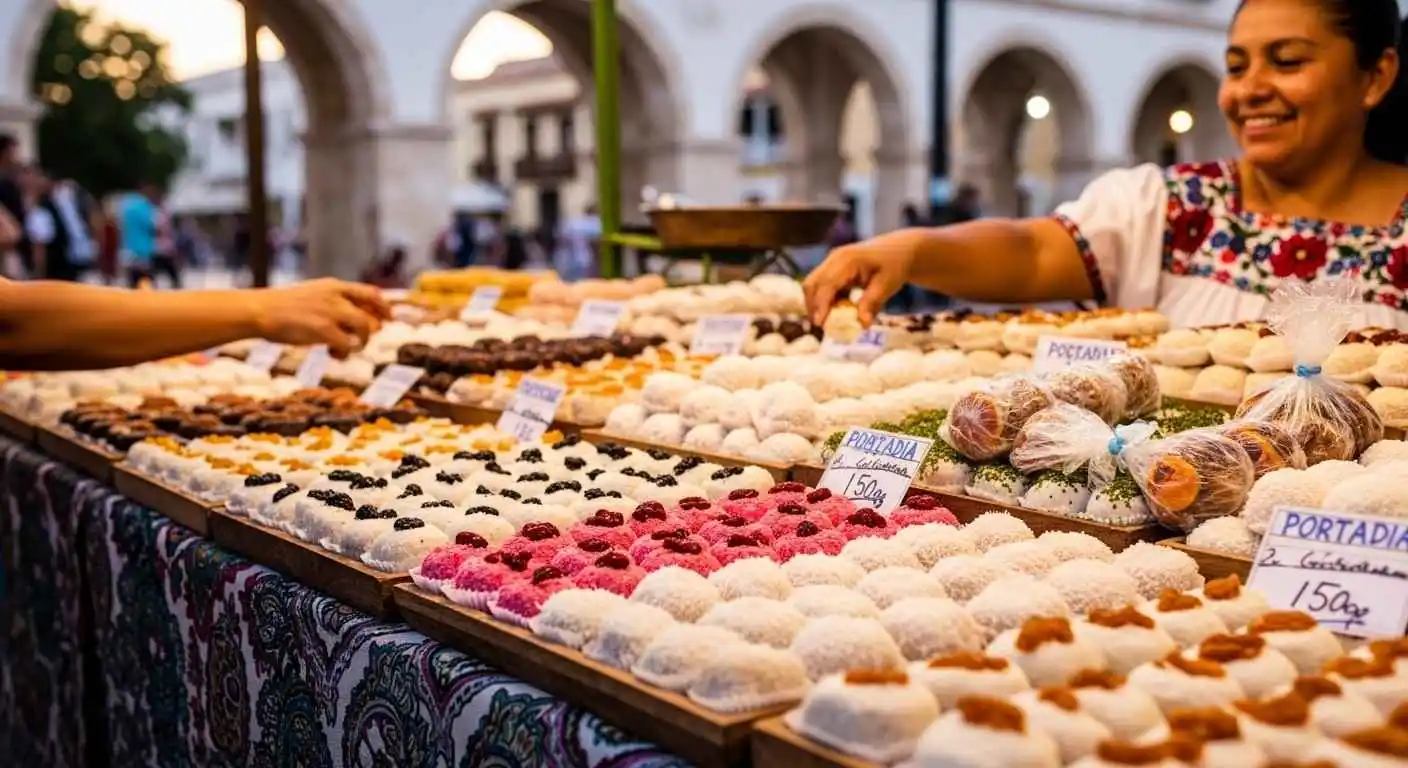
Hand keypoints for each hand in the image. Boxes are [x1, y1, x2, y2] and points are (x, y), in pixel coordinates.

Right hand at [251, 278, 390, 357]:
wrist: (259, 310)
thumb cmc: (281, 308)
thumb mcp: (311, 296)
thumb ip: (332, 303)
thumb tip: (354, 321)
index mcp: (333, 286)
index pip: (370, 292)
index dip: (383, 306)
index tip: (389, 318)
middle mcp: (337, 296)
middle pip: (373, 311)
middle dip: (374, 328)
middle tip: (363, 340)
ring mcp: (331, 312)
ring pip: (365, 327)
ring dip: (361, 342)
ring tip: (345, 350)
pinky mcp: (324, 329)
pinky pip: (348, 345)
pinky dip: (344, 353)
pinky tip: (333, 355)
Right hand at [803, 230, 922, 326]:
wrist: (899, 249)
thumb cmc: (895, 266)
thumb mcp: (887, 285)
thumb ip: (872, 303)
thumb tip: (862, 324)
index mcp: (848, 259)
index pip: (827, 284)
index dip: (821, 304)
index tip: (820, 324)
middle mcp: (835, 258)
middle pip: (812, 283)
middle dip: (812, 306)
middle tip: (821, 327)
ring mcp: (832, 262)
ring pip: (814, 285)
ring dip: (816, 304)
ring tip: (828, 322)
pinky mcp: (833, 268)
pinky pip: (822, 286)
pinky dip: (825, 300)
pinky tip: (836, 312)